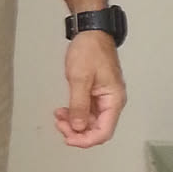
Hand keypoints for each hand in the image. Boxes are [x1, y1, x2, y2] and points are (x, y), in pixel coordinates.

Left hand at [54, 31, 126, 148]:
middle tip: (59, 124)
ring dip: (73, 123)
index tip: (69, 138)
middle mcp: (112, 102)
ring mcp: (104, 98)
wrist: (91, 32)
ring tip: (58, 116)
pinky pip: (86, 111)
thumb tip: (78, 127)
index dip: (86, 140)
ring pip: (90, 122)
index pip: (104, 132)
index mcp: (114, 100)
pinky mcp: (96, 94)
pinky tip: (62, 111)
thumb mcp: (80, 78)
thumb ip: (79, 105)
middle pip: (96, 129)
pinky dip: (74, 113)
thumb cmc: (90, 50)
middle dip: (77, 131)